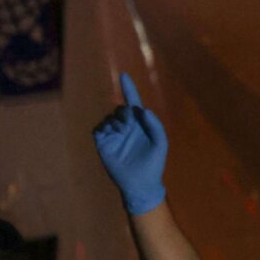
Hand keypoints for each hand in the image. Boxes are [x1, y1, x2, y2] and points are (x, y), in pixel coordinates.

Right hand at [92, 72, 168, 215]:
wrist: (141, 183)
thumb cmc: (154, 164)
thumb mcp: (160, 144)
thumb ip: (156, 125)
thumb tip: (143, 110)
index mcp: (140, 125)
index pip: (133, 102)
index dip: (129, 89)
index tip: (124, 75)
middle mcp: (126, 127)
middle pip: (120, 109)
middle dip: (124, 113)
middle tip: (128, 125)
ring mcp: (114, 135)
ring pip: (109, 118)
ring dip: (115, 122)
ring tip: (122, 133)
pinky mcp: (103, 143)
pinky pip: (99, 129)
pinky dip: (104, 129)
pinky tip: (111, 135)